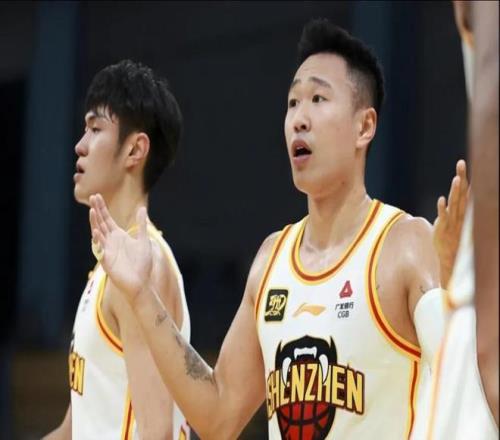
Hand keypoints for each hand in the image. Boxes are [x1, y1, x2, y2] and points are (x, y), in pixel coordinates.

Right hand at [89, 194, 152, 303]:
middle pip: (101, 223)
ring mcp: (107, 250)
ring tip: (92, 212)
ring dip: (94, 223)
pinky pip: (100, 250)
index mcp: (118, 236)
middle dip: (97, 211)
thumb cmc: (142, 263)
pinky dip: (98, 241)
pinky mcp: (106, 261)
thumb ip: (141, 225)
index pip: (107, 219)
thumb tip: (141, 208)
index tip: (97, 196)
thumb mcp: (143, 240)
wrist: (142, 282)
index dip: (102, 208)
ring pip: (98, 234)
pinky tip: (96, 232)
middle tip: (93, 197)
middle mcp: (110, 241)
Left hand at [433, 160, 468, 287]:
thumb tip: (458, 195)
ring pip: (455, 203)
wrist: (450, 257)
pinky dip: (442, 208)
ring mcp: (452, 221)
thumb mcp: (455, 221)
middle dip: (461, 177)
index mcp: (462, 211)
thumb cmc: (453, 238)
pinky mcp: (444, 228)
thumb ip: (456, 207)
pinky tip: (441, 199)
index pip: (465, 191)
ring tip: (456, 179)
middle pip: (461, 193)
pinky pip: (443, 217)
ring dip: (455, 191)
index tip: (463, 163)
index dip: (464, 177)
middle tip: (461, 163)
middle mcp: (460, 214)